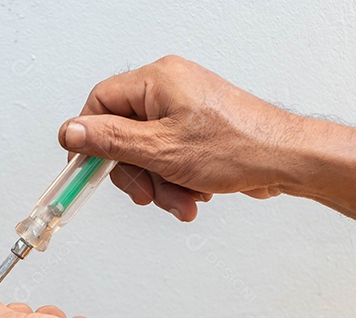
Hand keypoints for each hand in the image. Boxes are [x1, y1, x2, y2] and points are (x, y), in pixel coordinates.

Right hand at [59, 55, 309, 220]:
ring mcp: (184, 109)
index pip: (100, 103)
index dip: (89, 139)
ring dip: (158, 183)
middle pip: (123, 133)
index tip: (87, 168)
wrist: (285, 160)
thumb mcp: (159, 149)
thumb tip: (70, 131)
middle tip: (146, 194)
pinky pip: (168, 156)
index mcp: (157, 80)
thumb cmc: (238, 147)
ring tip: (181, 199)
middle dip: (135, 172)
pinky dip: (175, 179)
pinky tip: (193, 191)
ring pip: (146, 151)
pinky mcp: (197, 129)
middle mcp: (169, 88)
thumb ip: (109, 140)